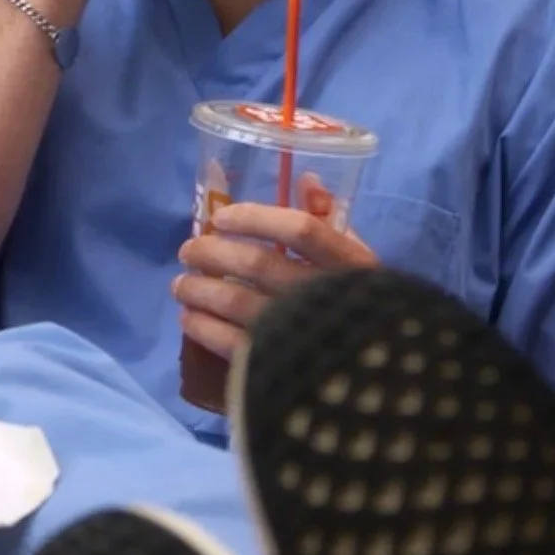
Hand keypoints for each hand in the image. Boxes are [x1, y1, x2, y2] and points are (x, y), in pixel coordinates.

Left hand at [174, 194, 377, 360]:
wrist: (373, 376)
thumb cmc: (366, 310)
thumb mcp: (359, 261)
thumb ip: (331, 220)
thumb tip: (306, 179)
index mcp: (348, 265)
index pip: (300, 229)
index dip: (256, 218)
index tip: (221, 217)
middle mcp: (321, 295)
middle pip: (258, 263)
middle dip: (213, 252)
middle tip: (188, 251)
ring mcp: (298, 333)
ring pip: (236, 301)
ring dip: (199, 288)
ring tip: (180, 284)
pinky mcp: (277, 367)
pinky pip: (230, 343)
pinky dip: (203, 327)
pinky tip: (190, 318)